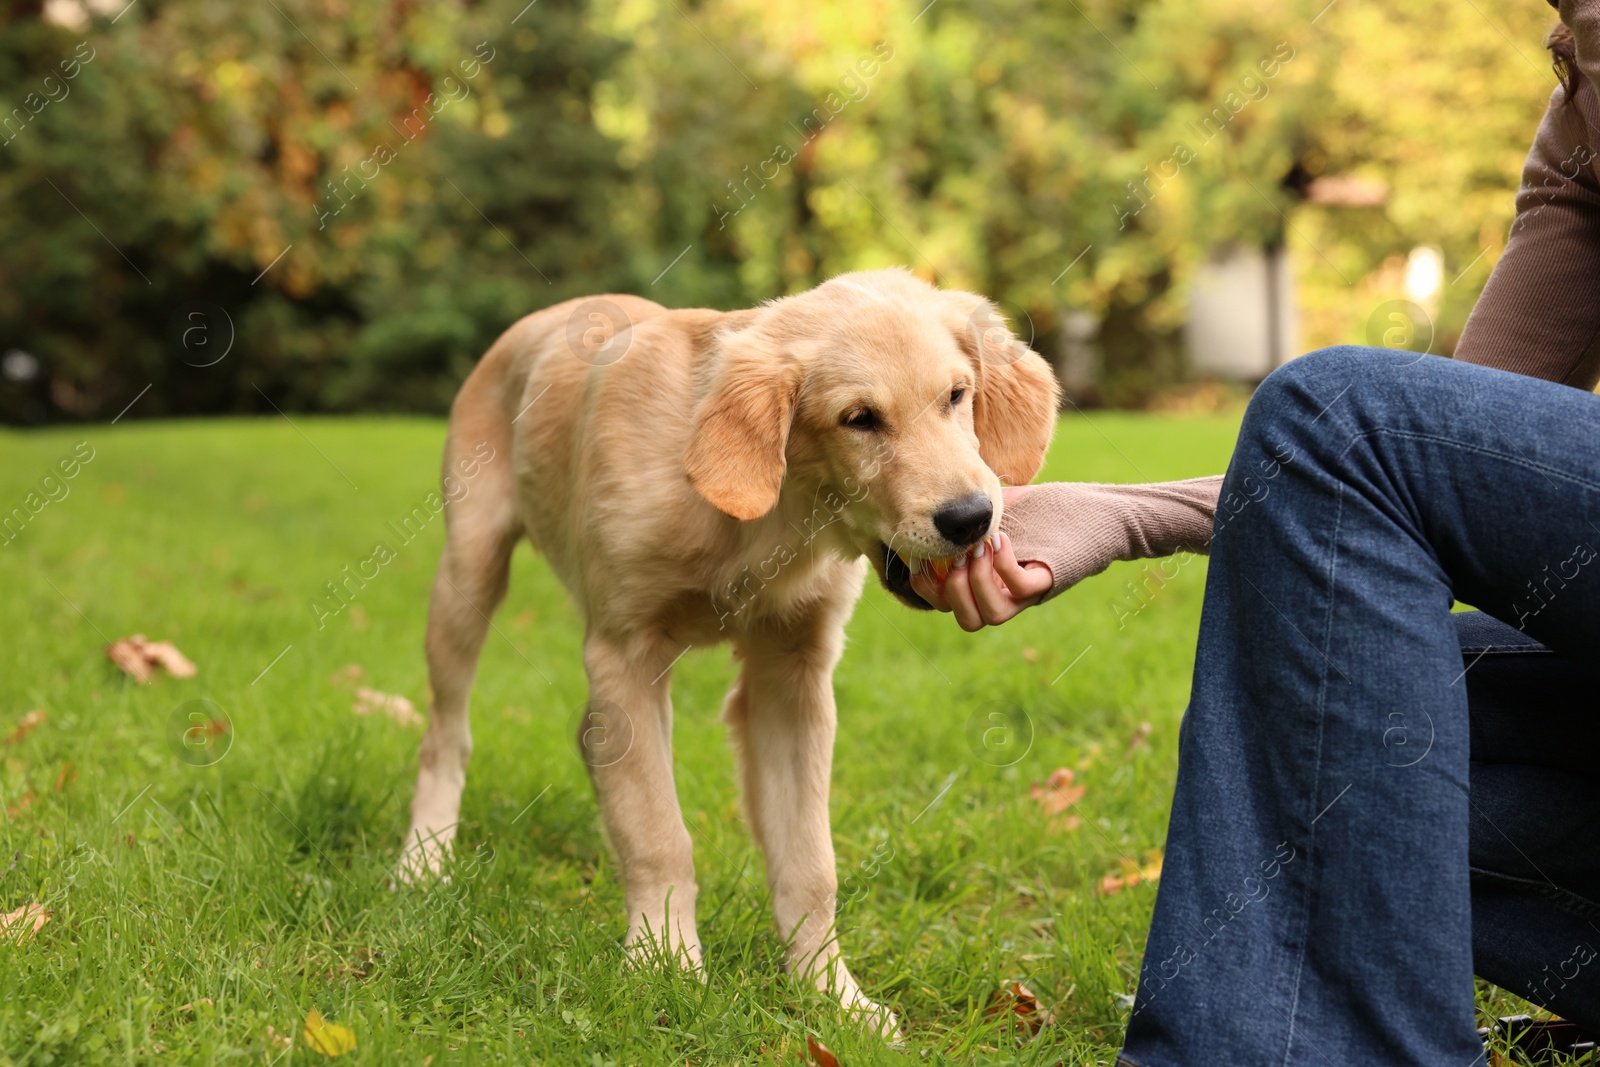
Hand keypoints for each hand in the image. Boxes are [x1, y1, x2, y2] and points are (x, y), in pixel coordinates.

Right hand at [910, 489, 1053, 629]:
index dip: (926, 588)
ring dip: (978, 581)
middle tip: (958, 555)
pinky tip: (1000, 538)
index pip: (944, 605)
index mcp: (980, 584)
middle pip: (968, 621)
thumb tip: (926, 506)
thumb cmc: (1028, 509)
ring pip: (994, 615)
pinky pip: (1022, 588)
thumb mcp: (986, 510)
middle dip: (954, 591)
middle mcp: (1002, 596)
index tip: (921, 559)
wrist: (1075, 510)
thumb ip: (959, 515)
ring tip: (980, 546)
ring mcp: (1025, 594)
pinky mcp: (1047, 582)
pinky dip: (1004, 564)